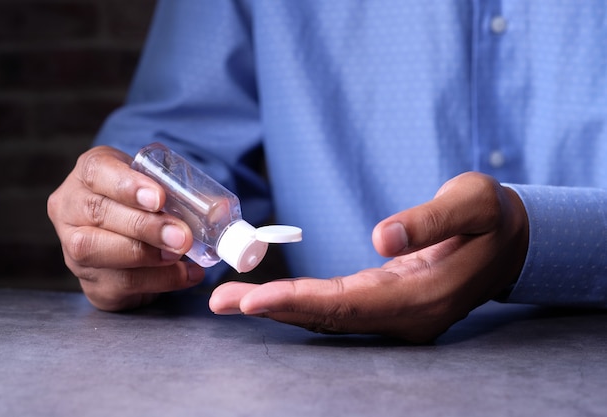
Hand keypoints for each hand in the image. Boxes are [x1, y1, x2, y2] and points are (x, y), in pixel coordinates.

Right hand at [47, 146, 203, 310]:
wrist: (129, 240)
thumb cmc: (144, 205)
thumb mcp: (154, 185)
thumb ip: (174, 190)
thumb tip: (216, 209)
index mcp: (89, 176)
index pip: (97, 172)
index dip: (127, 185)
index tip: (159, 198)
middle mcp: (71, 209)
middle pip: (98, 213)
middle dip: (144, 226)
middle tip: (181, 235)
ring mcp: (74, 250)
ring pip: (97, 251)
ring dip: (147, 255)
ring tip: (180, 255)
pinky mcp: (93, 283)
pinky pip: (120, 283)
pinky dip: (160, 280)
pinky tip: (186, 274)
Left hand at [209, 172, 528, 342]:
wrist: (509, 239)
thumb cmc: (490, 216)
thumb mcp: (471, 202)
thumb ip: (429, 220)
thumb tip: (382, 238)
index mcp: (425, 295)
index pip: (351, 303)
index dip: (301, 301)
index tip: (255, 299)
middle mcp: (406, 316)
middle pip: (329, 317)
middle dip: (274, 309)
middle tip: (221, 302)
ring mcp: (397, 315)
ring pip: (329, 316)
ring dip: (280, 308)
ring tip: (230, 301)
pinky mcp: (388, 302)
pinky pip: (337, 307)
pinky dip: (301, 302)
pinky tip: (270, 296)